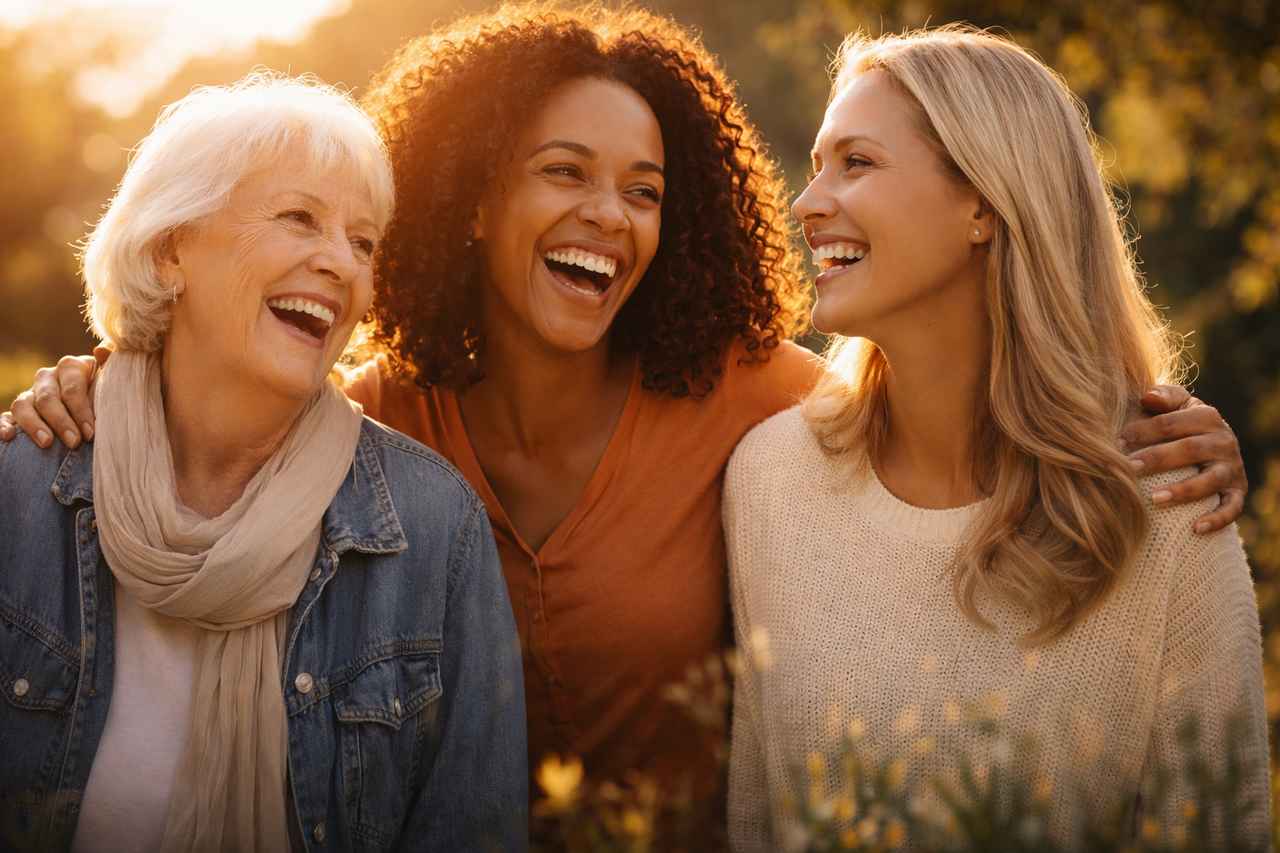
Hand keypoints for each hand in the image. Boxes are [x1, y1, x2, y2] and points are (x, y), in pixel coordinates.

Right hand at [0, 348, 109, 447]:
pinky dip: (3, 425)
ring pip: (23, 404)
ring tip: (47, 444)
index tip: (91, 433)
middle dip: (61, 421)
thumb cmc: (109, 396)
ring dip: (34, 425)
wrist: (97, 413)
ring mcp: (31, 394)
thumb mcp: (115, 382)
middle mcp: (48, 378)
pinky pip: (6, 416)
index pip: (72, 386)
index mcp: (72, 367)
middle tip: (75, 442)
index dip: (81, 410)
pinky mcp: (18, 412)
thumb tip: (101, 350)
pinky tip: (7, 436)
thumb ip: (111, 366)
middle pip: (48, 397)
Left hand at [1120, 384, 1246, 534]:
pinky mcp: (1237, 492)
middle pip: (1189, 449)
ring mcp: (1232, 468)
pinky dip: (1217, 519)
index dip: (1143, 431)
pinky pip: (1232, 508)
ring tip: (1154, 498)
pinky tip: (1195, 528)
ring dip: (1183, 491)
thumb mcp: (1176, 406)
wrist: (1212, 445)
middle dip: (1158, 459)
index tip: (1116, 442)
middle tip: (1129, 468)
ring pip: (1210, 481)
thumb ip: (1163, 397)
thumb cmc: (1181, 425)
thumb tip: (1147, 397)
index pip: (1171, 423)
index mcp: (1206, 416)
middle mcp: (1223, 441)